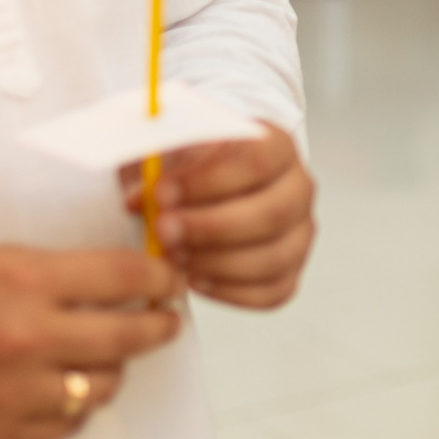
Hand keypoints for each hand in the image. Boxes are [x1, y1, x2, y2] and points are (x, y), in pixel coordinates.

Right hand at [0, 245, 182, 438]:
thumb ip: (62, 271)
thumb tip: (130, 278)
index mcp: (25, 283)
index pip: (123, 277)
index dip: (160, 278)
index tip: (171, 281)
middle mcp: (28, 338)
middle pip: (129, 335)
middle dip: (159, 326)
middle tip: (167, 322)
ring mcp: (19, 391)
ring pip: (106, 384)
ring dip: (113, 367)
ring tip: (104, 355)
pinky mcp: (6, 432)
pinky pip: (72, 422)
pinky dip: (77, 404)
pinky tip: (66, 386)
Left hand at [123, 122, 316, 307]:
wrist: (205, 188)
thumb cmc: (190, 166)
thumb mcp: (173, 148)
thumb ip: (158, 164)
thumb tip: (137, 199)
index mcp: (277, 146)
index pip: (257, 161)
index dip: (209, 181)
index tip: (162, 192)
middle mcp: (298, 188)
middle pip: (271, 214)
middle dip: (211, 228)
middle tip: (163, 231)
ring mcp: (300, 234)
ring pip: (273, 258)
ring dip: (217, 262)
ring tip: (173, 258)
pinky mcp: (290, 272)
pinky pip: (271, 293)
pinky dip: (230, 291)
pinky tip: (194, 280)